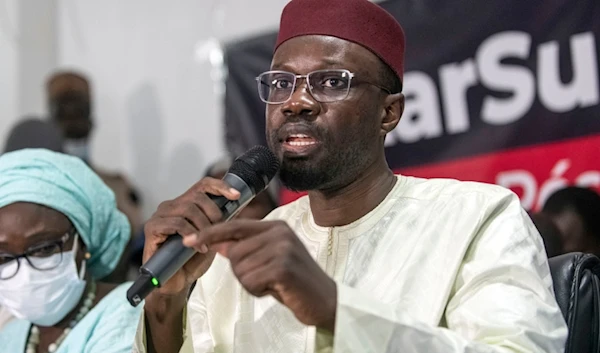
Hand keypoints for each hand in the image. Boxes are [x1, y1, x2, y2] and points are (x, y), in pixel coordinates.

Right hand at [143, 177, 240, 296]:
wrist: (177, 283)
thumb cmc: (193, 260)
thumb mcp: (212, 237)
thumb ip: (221, 221)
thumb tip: (240, 205)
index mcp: (185, 204)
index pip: (203, 185)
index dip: (221, 186)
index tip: (236, 196)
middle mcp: (171, 206)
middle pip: (197, 196)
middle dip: (214, 213)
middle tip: (219, 231)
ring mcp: (160, 215)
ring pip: (188, 209)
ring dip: (203, 226)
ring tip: (209, 243)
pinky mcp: (152, 228)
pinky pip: (176, 223)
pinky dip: (192, 234)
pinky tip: (199, 247)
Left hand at [183, 220, 337, 330]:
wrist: (324, 300)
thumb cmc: (295, 282)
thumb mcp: (269, 260)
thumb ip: (246, 249)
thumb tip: (217, 243)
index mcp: (276, 227)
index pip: (235, 226)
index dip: (210, 233)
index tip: (189, 240)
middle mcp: (279, 233)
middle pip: (234, 253)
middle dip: (243, 272)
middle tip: (267, 279)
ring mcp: (283, 248)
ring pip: (240, 268)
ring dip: (252, 283)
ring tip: (274, 283)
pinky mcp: (283, 267)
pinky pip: (250, 281)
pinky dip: (258, 291)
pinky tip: (277, 289)